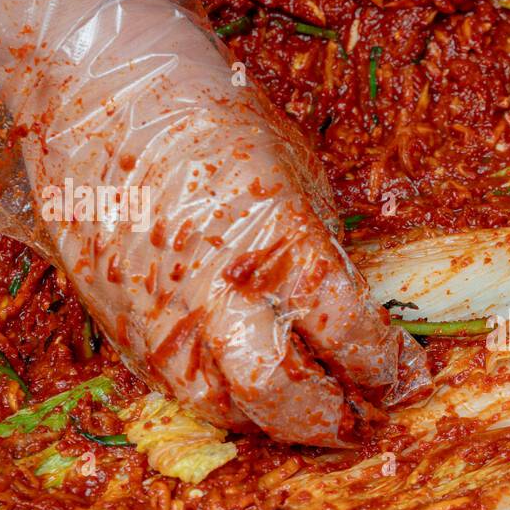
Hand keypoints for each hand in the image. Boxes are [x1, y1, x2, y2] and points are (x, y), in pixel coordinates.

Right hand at [0, 0, 427, 444]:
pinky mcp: (116, 320)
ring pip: (220, 406)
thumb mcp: (296, 177)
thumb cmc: (215, 122)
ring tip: (302, 408)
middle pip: (279, 392)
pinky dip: (218, 398)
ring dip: (271, 420)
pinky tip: (242, 386)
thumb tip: (351, 320)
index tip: (406, 380)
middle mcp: (214, 285)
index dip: (385, 368)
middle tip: (355, 420)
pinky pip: (172, 387)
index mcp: (277, 237)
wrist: (103, 89)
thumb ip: (320, 254)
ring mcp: (157, 309)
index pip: (346, 332)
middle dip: (326, 419)